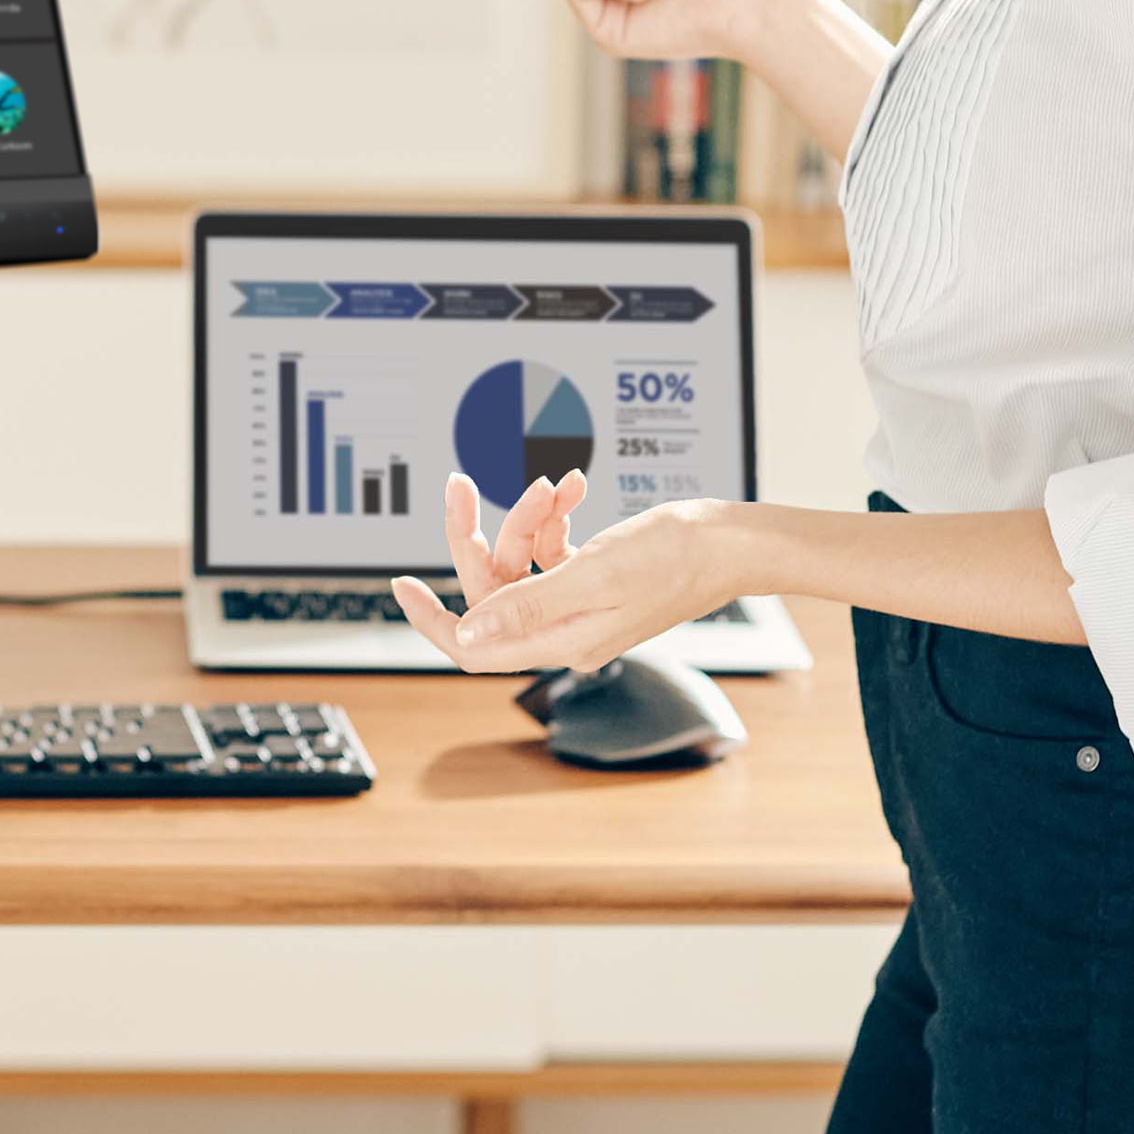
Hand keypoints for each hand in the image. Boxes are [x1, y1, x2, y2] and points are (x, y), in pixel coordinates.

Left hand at [392, 477, 745, 673]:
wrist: (730, 542)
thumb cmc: (677, 557)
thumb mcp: (594, 575)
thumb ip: (528, 603)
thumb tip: (470, 630)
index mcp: (563, 641)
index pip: (475, 647)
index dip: (434, 620)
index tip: (402, 587)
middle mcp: (566, 630)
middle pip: (493, 592)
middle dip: (479, 539)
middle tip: (461, 490)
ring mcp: (580, 604)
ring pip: (521, 562)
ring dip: (525, 518)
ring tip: (551, 487)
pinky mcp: (593, 579)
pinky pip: (551, 550)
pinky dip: (553, 518)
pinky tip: (572, 489)